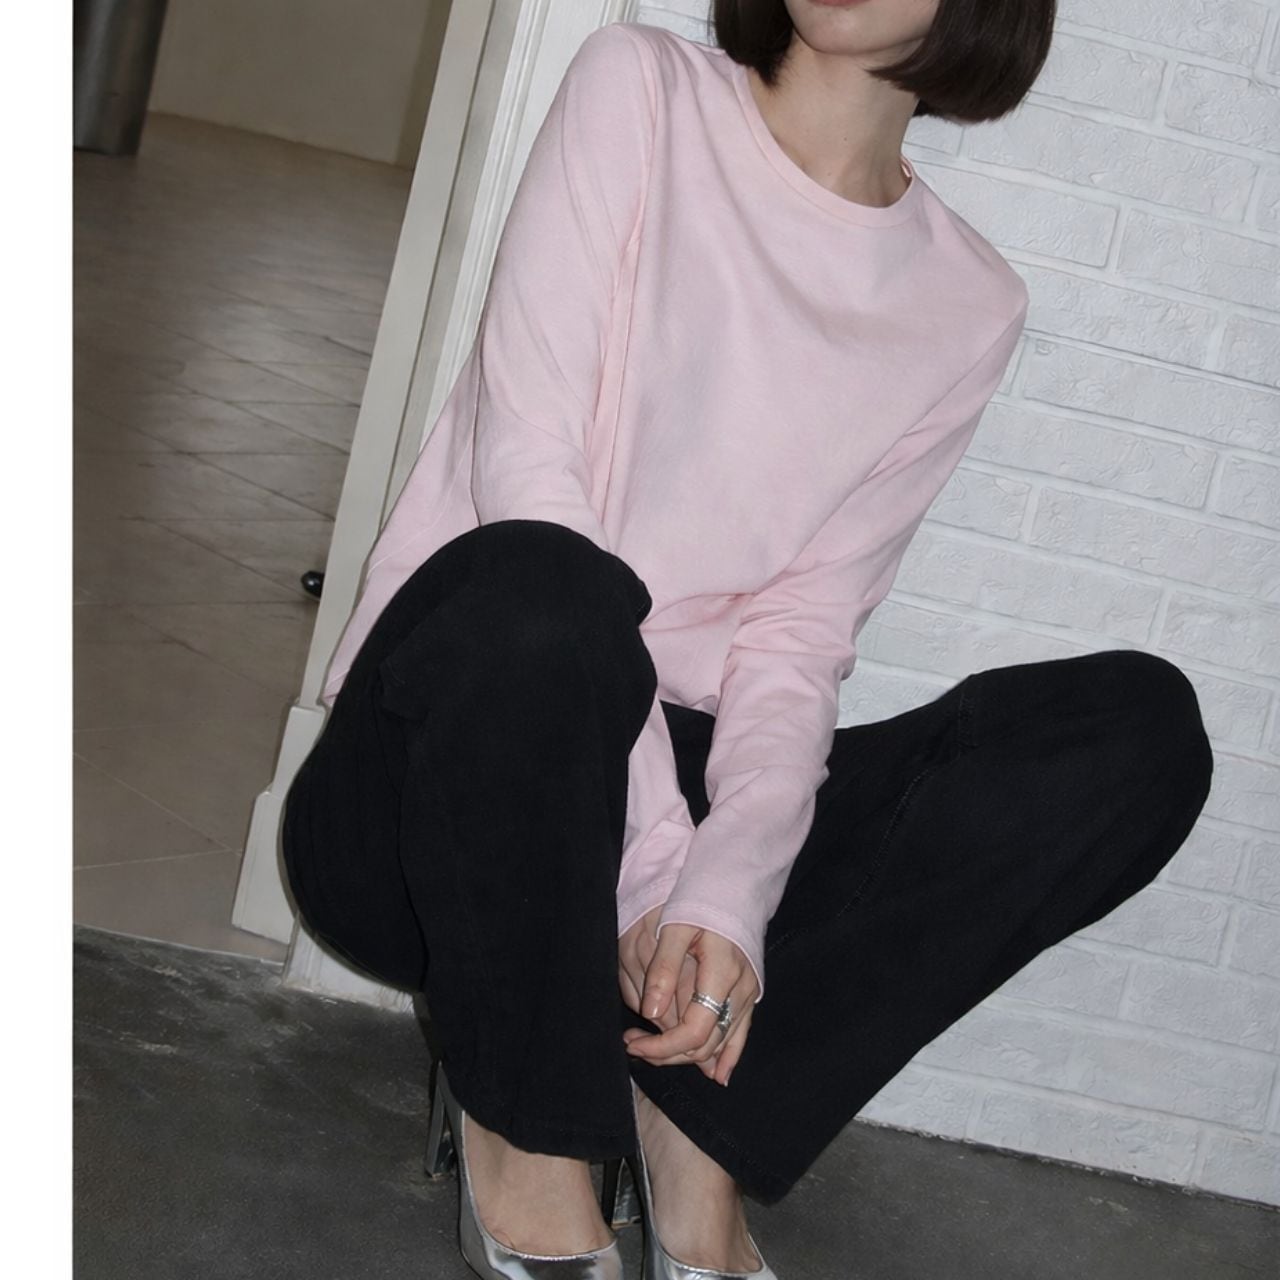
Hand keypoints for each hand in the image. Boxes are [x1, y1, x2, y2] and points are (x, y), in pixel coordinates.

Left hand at [619, 914, 758, 1086]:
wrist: (732, 888)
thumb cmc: (700, 901)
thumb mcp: (675, 928)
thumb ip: (664, 970)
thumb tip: (650, 1012)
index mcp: (722, 972)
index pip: (695, 1029)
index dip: (664, 1046)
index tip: (634, 1043)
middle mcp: (741, 989)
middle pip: (707, 1043)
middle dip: (668, 1053)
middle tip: (634, 1044)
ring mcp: (750, 994)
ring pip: (722, 1043)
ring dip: (687, 1055)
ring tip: (653, 1052)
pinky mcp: (750, 994)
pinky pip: (741, 1034)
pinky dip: (728, 1056)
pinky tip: (717, 1075)